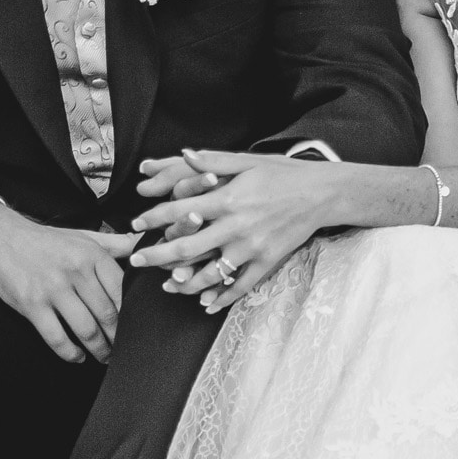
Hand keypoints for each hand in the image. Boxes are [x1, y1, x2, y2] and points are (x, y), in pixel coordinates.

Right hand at [0, 204, 137, 364]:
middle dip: (118, 337)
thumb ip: (115, 243)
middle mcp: (75, 272)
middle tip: (123, 348)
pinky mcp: (32, 305)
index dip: (132, 313)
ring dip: (99, 349)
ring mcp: (53, 290)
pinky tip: (77, 356)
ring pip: (86, 330)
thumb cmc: (45, 240)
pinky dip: (71, 353)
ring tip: (104, 356)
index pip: (122, 290)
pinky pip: (57, 338)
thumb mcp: (83, 235)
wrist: (0, 238)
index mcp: (91, 255)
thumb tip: (142, 244)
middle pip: (107, 314)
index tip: (136, 326)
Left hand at [129, 149, 332, 312]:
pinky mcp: (267, 262)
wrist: (322, 193)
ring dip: (184, 283)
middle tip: (136, 260)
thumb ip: (212, 162)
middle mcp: (236, 227)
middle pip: (186, 248)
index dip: (153, 218)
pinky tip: (206, 304)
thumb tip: (182, 155)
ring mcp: (251, 249)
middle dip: (157, 256)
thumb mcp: (247, 161)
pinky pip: (240, 286)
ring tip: (166, 286)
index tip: (135, 224)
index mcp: (227, 199)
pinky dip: (221, 298)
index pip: (180, 212)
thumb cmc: (283, 173)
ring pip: (210, 274)